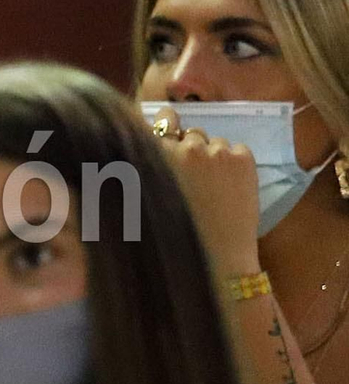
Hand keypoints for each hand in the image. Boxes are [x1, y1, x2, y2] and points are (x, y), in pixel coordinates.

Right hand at [151, 108, 260, 268]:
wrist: (216, 261)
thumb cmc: (171, 238)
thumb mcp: (141, 201)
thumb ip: (140, 171)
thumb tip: (146, 149)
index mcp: (154, 155)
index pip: (158, 122)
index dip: (162, 128)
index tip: (165, 138)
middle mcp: (183, 146)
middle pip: (187, 131)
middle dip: (188, 148)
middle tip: (191, 176)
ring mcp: (216, 150)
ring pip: (213, 142)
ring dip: (211, 157)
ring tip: (212, 187)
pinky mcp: (243, 158)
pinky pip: (237, 150)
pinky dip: (234, 164)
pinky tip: (229, 189)